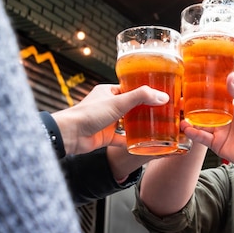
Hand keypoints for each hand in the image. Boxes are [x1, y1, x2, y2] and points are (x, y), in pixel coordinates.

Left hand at [52, 84, 168, 154]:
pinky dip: (132, 141)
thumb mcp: (118, 102)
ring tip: (158, 125)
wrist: (70, 135)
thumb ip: (141, 97)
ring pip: (128, 122)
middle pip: (131, 106)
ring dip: (140, 125)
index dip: (145, 91)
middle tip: (163, 111)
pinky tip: (144, 143)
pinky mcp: (106, 137)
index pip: (130, 89)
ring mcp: (107, 122)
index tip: (160, 94)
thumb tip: (163, 96)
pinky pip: (123, 139)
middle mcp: (108, 106)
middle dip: (145, 109)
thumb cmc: (89, 114)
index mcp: (108, 92)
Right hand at [183, 73, 233, 172]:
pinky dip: (194, 134)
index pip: (216, 96)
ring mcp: (219, 131)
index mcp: (232, 107)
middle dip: (192, 106)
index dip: (205, 91)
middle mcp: (224, 118)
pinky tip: (187, 129)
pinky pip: (202, 138)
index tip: (192, 82)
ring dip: (189, 120)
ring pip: (200, 124)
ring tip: (179, 115)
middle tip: (180, 99)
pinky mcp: (217, 144)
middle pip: (204, 111)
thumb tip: (230, 75)